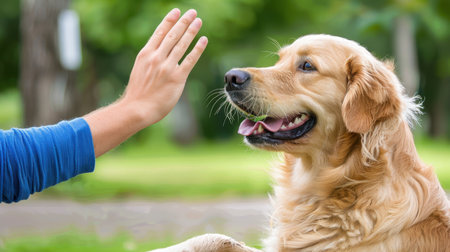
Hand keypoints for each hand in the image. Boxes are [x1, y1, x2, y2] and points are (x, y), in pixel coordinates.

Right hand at [84, 9, 207, 156]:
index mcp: (146, 54)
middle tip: (193, 12)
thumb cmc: (138, 93)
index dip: (170, 20)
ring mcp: (167, 67)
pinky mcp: (177, 78)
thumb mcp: (140, 70)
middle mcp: (156, 57)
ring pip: (182, 44)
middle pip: (173, 35)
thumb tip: (160, 53)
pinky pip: (190, 60)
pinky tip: (203, 40)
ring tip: (199, 21)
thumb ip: (150, 60)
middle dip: (184, 21)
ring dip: (192, 31)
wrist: (137, 109)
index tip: (177, 11)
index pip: (160, 32)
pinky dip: (198, 48)